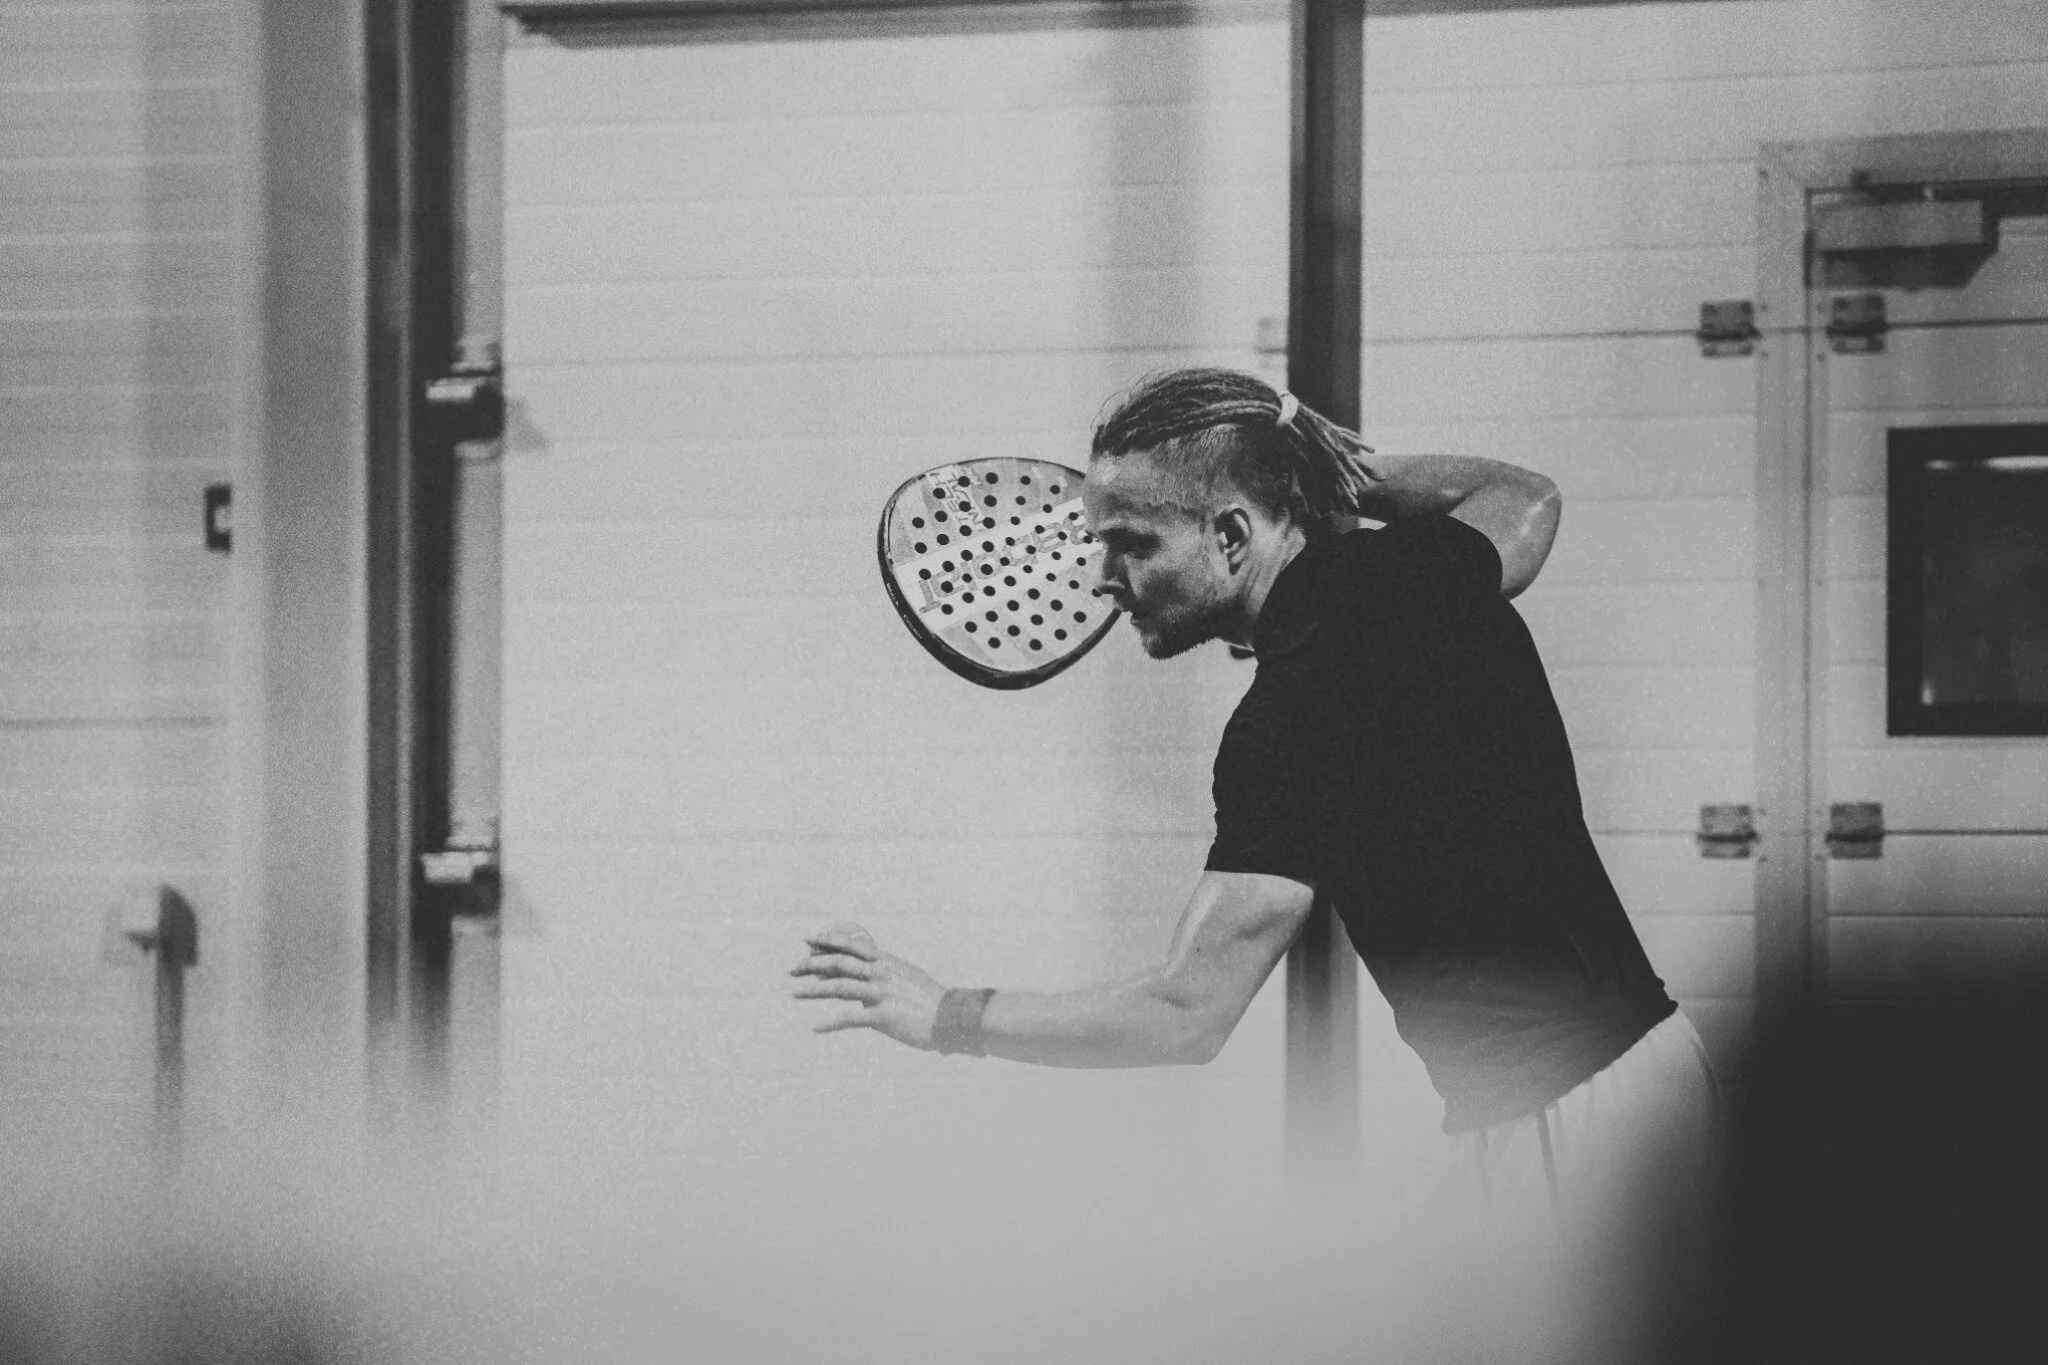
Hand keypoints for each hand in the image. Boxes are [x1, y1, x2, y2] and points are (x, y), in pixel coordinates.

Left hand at [791, 921, 946, 1049]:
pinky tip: (815, 1028)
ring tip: (793, 993)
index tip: (807, 939)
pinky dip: (830, 1023)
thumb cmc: (929, 999)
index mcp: (886, 961)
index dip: (827, 941)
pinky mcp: (883, 1016)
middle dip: (811, 965)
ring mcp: (882, 993)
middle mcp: (881, 973)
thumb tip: (856, 978)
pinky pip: (850, 1019)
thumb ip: (881, 974)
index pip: (851, 945)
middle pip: (839, 963)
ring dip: (813, 990)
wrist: (952, 1016)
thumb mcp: (904, 976)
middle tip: (792, 970)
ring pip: (839, 987)